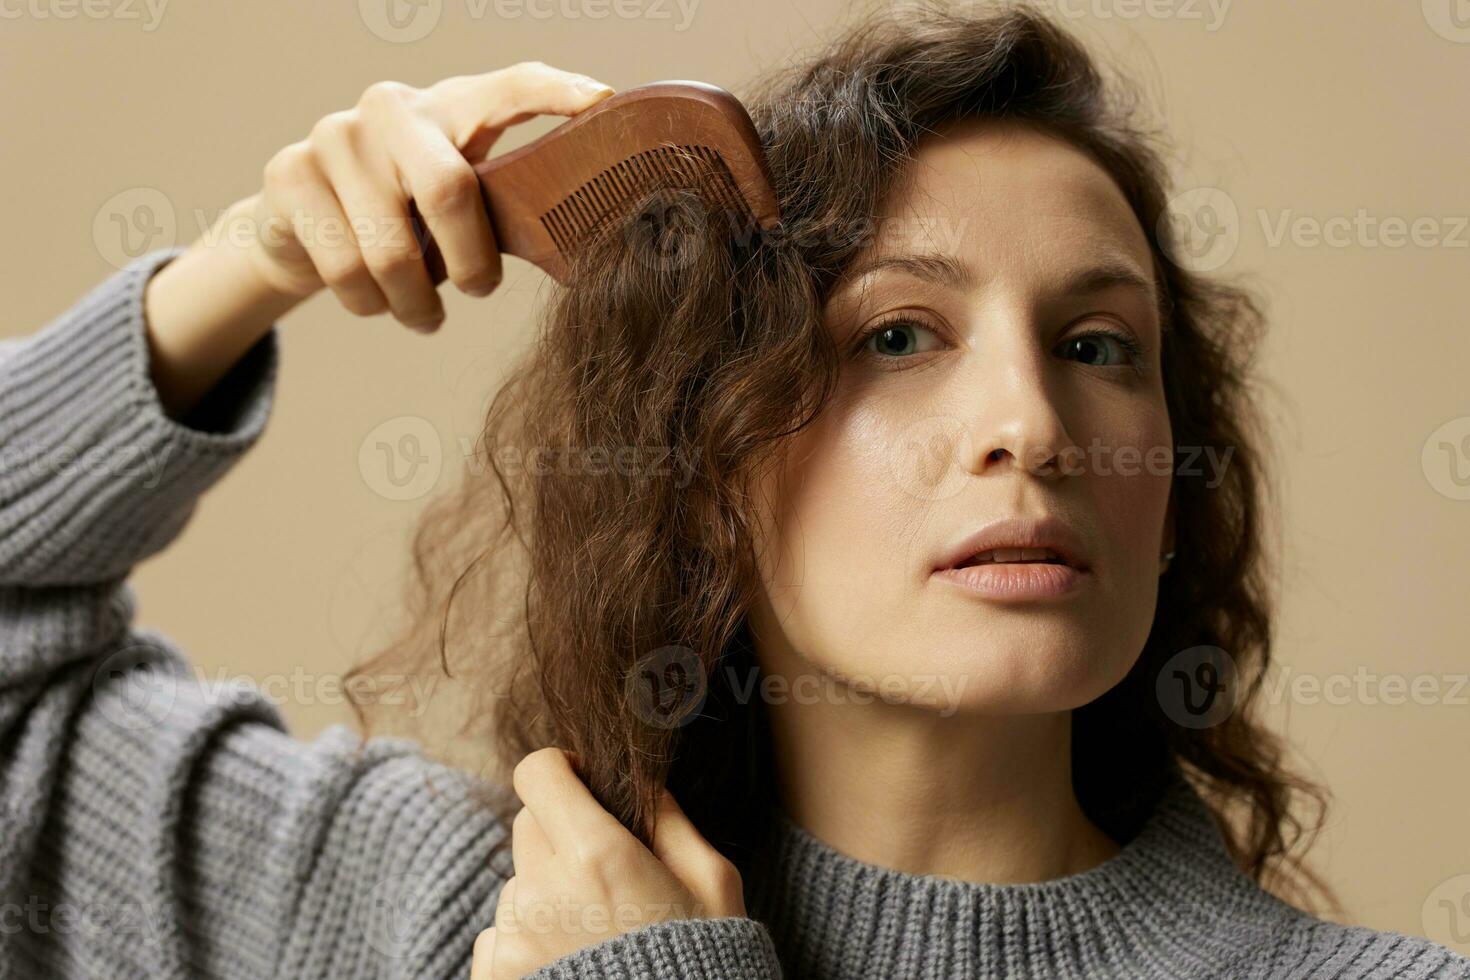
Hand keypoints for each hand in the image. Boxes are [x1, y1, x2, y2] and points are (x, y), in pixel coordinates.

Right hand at [141, 62, 613, 419]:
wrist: (300, 222)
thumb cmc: (405, 212)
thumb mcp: (459, 196)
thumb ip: (508, 200)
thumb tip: (583, 235)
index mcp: (450, 106)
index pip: (513, 86)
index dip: (560, 93)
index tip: (605, 103)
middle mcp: (392, 107)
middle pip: (450, 190)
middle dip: (471, 263)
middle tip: (478, 291)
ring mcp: (335, 135)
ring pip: (390, 253)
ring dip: (416, 304)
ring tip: (424, 312)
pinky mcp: (290, 175)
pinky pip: (346, 271)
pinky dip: (372, 305)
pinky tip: (378, 300)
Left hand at [471, 747, 748, 979]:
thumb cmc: (702, 964)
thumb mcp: (713, 883)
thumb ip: (672, 822)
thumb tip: (644, 784)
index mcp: (598, 856)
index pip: (538, 773)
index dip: (562, 769)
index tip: (583, 784)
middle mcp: (544, 892)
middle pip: (527, 824)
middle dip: (561, 831)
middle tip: (602, 870)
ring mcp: (515, 938)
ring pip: (518, 881)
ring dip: (547, 891)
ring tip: (594, 931)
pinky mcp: (498, 975)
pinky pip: (500, 932)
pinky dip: (529, 939)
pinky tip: (570, 961)